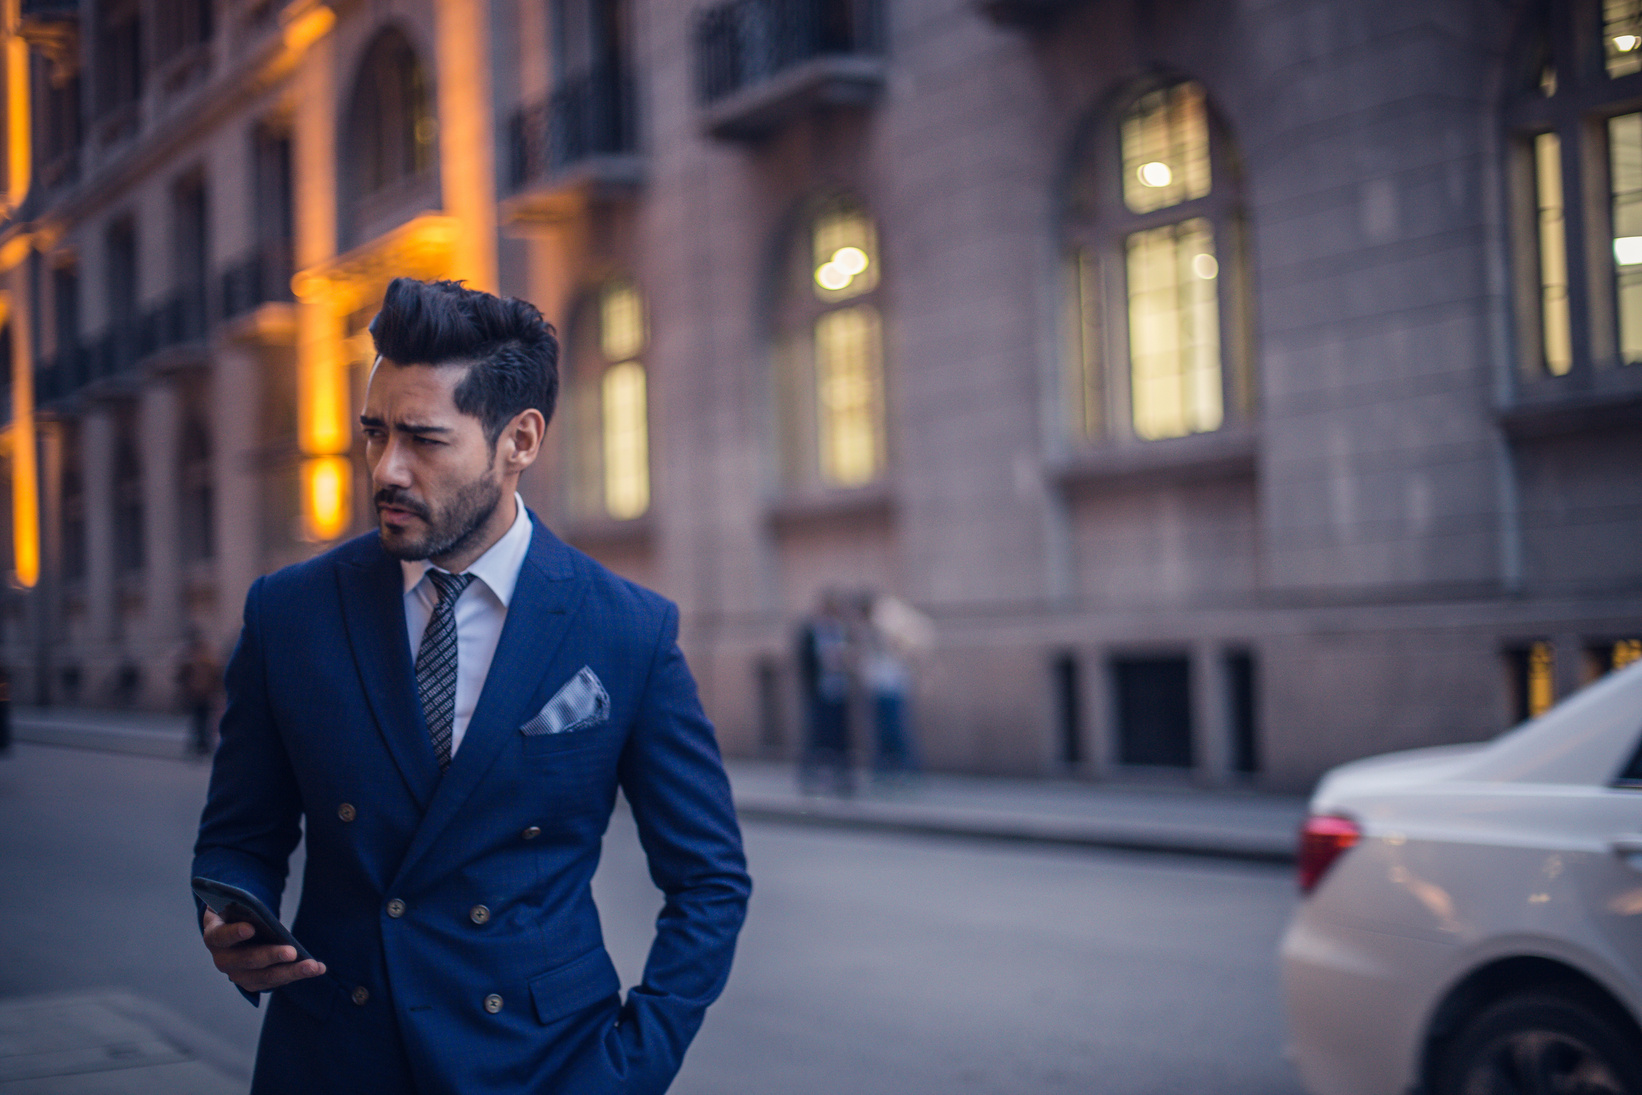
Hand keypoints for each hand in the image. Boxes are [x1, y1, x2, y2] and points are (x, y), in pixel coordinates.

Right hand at [201, 908, 325, 992]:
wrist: (235, 931)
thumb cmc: (239, 915)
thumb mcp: (237, 907)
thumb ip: (245, 907)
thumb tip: (261, 910)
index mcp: (215, 936)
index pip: (220, 936)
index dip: (234, 933)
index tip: (250, 928)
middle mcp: (223, 959)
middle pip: (247, 960)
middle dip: (271, 956)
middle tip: (292, 952)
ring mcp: (238, 975)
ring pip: (264, 977)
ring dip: (291, 972)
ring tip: (313, 966)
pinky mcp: (254, 983)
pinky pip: (276, 982)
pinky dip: (297, 975)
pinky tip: (317, 968)